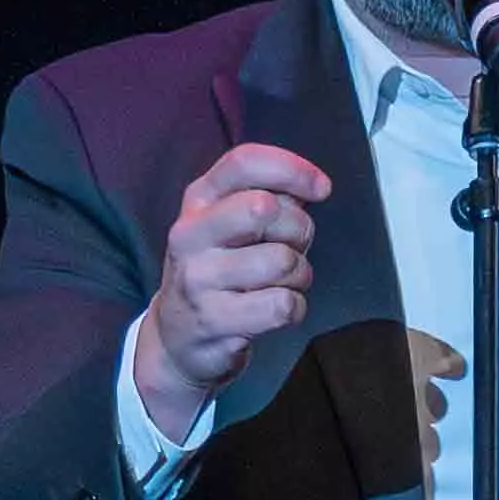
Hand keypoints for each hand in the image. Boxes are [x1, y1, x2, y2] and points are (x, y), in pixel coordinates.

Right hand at [137, 143, 334, 440]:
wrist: (178, 337)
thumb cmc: (221, 270)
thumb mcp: (232, 223)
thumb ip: (270, 197)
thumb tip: (314, 187)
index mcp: (198, 200)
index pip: (244, 162)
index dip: (292, 169)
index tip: (321, 189)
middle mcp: (189, 235)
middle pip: (264, 208)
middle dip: (298, 229)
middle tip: (293, 248)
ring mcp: (197, 279)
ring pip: (282, 262)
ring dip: (299, 275)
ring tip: (281, 283)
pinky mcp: (214, 321)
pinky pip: (283, 305)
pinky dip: (294, 308)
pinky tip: (274, 309)